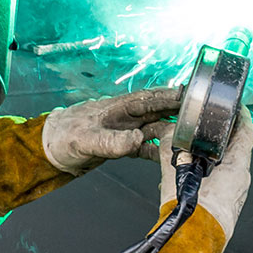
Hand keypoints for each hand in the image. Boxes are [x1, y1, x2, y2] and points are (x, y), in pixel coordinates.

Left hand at [42, 88, 181, 175]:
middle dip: (179, 113)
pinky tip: (172, 157)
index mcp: (117, 107)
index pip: (149, 99)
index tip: (191, 95)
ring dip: (172, 134)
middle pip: (158, 111)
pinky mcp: (123, 146)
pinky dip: (159, 151)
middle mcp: (124, 116)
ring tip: (192, 140)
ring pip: (156, 129)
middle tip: (203, 116)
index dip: (170, 96)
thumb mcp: (86, 140)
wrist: (49, 150)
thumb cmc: (63, 138)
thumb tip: (137, 140)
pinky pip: (147, 147)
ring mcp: (125, 130)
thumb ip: (111, 142)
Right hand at [159, 105, 252, 245]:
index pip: (246, 132)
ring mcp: (233, 193)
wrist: (191, 246)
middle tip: (202, 121)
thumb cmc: (192, 215)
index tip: (234, 104)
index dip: (241, 115)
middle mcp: (240, 180)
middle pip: (233, 147)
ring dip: (207, 154)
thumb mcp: (177, 175)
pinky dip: (203, 171)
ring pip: (223, 164)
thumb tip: (167, 134)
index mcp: (237, 169)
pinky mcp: (223, 205)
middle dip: (217, 134)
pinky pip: (216, 180)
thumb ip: (171, 152)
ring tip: (188, 146)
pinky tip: (185, 172)